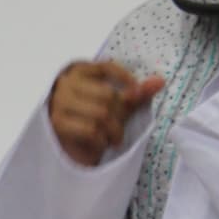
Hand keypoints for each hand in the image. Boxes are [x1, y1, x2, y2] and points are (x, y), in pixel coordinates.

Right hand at [48, 60, 164, 165]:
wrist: (70, 151)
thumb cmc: (93, 123)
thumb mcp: (116, 105)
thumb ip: (135, 93)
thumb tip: (160, 81)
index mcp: (80, 71)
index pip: (106, 67)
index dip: (126, 79)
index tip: (137, 93)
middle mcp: (66, 83)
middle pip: (107, 95)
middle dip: (120, 115)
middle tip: (120, 130)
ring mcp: (59, 102)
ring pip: (100, 114)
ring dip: (113, 132)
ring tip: (112, 139)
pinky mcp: (57, 122)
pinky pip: (90, 130)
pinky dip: (101, 141)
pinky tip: (99, 144)